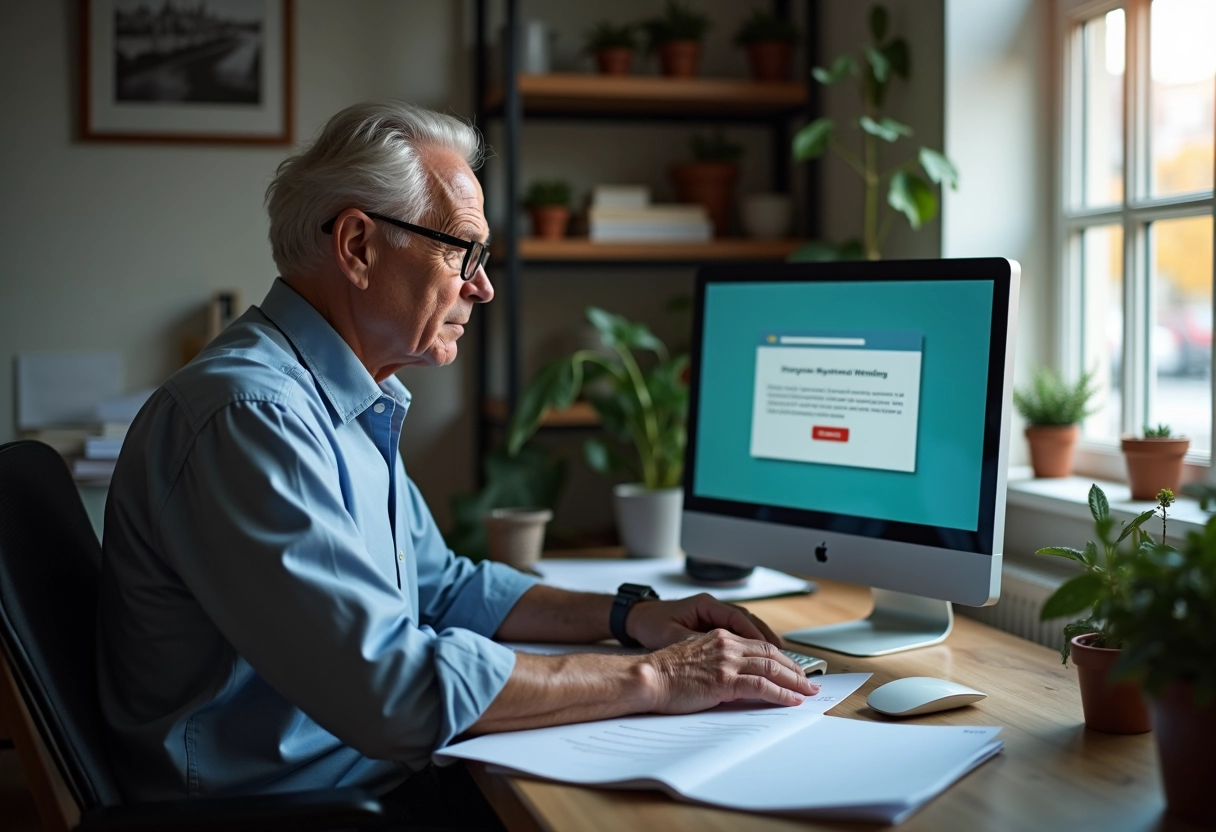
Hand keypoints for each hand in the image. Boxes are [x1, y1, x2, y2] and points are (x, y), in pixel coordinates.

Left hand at [625, 593, 783, 649]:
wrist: (637, 618)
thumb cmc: (651, 624)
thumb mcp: (671, 635)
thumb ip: (695, 644)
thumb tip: (718, 658)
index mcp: (706, 605)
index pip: (739, 618)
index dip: (758, 637)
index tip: (773, 652)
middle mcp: (714, 607)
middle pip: (751, 622)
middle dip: (771, 642)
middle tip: (788, 661)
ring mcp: (714, 615)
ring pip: (749, 627)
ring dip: (766, 644)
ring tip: (784, 661)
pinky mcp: (712, 626)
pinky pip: (740, 634)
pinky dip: (754, 645)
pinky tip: (764, 659)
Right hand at [641, 629, 818, 712]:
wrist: (648, 677)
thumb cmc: (664, 672)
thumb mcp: (694, 658)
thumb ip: (716, 661)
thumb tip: (732, 677)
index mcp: (719, 637)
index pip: (758, 644)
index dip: (779, 657)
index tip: (791, 669)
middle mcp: (726, 644)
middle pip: (770, 653)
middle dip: (793, 668)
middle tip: (808, 681)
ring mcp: (726, 661)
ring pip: (770, 667)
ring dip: (793, 681)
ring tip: (807, 691)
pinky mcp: (724, 680)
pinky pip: (761, 685)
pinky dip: (780, 693)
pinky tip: (790, 700)